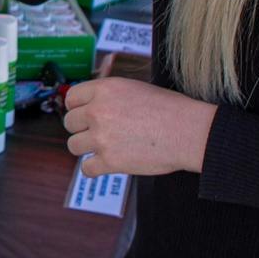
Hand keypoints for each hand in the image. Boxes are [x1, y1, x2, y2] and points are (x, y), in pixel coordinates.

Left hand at [62, 77, 217, 178]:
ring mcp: (102, 137)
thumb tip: (92, 104)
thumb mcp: (135, 88)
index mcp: (104, 89)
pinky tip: (103, 165)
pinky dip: (94, 169)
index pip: (71, 98)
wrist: (188, 132)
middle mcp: (98, 111)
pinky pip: (86, 168)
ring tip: (102, 148)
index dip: (77, 107)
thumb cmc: (170, 109)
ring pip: (73, 145)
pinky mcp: (109, 161)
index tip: (83, 115)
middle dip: (81, 128)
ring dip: (86, 148)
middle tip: (98, 133)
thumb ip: (110, 95)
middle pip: (69, 122)